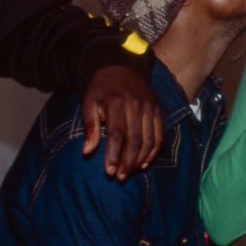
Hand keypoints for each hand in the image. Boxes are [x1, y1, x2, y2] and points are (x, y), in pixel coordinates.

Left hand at [81, 65, 161, 180]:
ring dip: (140, 160)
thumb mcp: (89, 103)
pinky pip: (159, 135)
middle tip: (120, 177)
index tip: (109, 171)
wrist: (120, 67)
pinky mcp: (157, 110)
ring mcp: (149, 107)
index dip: (114, 154)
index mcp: (117, 102)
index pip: (117, 134)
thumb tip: (87, 152)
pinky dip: (153, 152)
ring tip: (129, 172)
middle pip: (135, 139)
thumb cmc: (100, 90)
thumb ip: (89, 127)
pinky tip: (144, 163)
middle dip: (128, 161)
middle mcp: (136, 104)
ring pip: (149, 140)